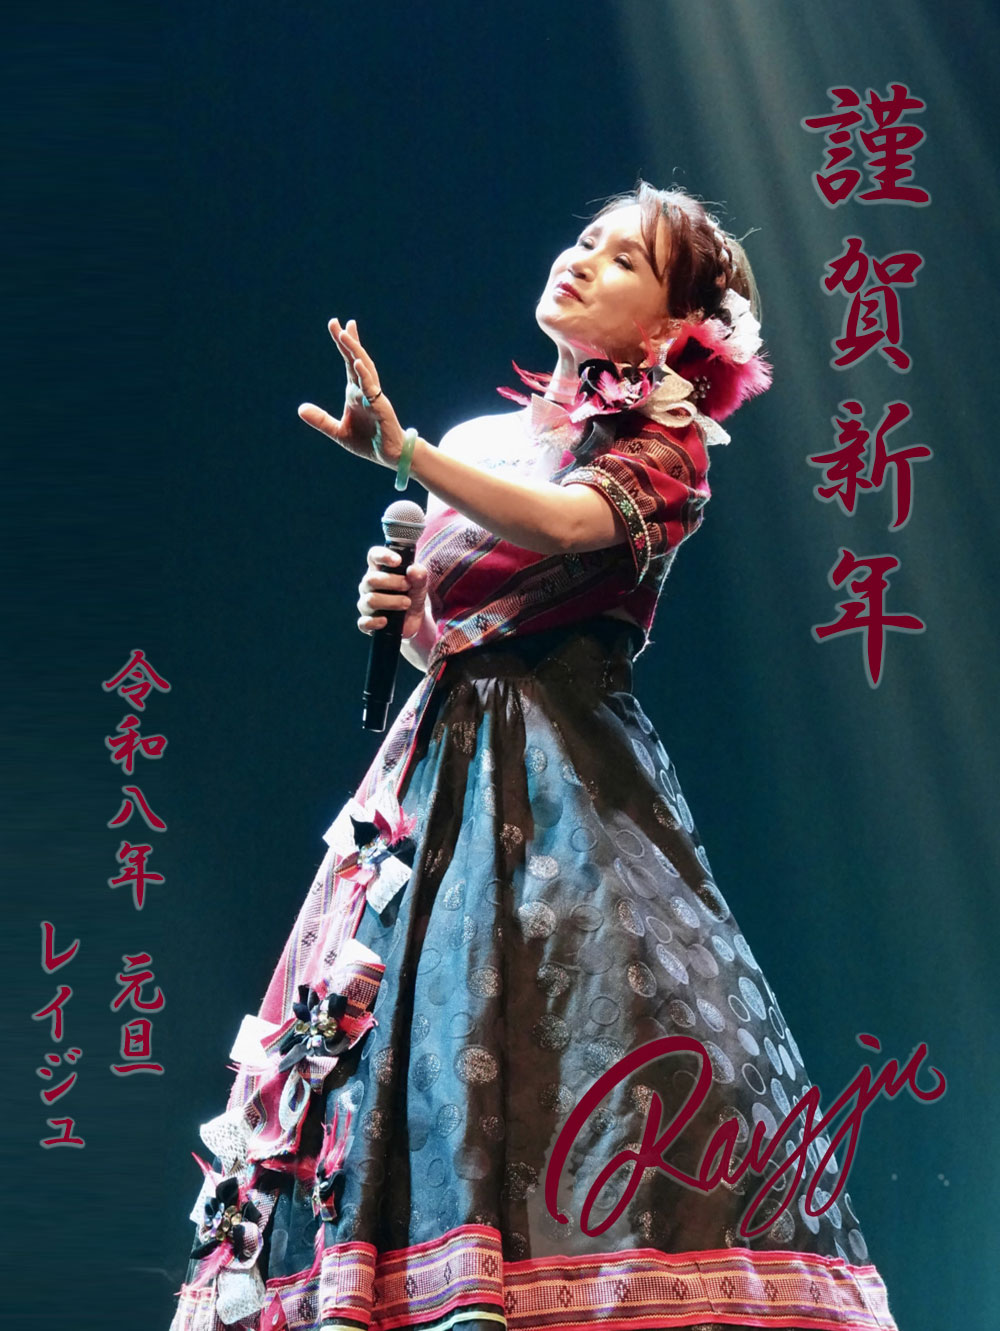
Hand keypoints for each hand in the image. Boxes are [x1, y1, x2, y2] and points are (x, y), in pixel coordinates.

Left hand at [298, 318, 404, 467]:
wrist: (389, 456)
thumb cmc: (367, 442)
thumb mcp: (338, 431)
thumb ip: (320, 420)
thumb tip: (300, 409)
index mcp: (355, 392)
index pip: (348, 362)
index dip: (343, 344)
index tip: (336, 325)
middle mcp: (365, 390)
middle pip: (356, 359)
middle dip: (348, 341)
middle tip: (339, 322)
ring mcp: (374, 397)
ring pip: (364, 369)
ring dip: (355, 351)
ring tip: (345, 335)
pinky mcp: (381, 407)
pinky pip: (371, 388)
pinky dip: (364, 375)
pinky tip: (356, 362)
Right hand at [357, 545, 428, 640]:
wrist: (414, 620)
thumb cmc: (412, 595)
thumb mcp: (420, 585)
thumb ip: (419, 576)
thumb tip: (413, 570)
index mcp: (379, 570)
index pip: (373, 556)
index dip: (383, 556)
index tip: (398, 561)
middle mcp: (368, 585)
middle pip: (371, 579)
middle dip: (392, 582)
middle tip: (408, 586)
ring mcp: (366, 604)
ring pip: (370, 600)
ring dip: (391, 601)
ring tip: (407, 603)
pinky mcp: (367, 622)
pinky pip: (364, 622)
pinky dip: (375, 622)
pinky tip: (386, 621)